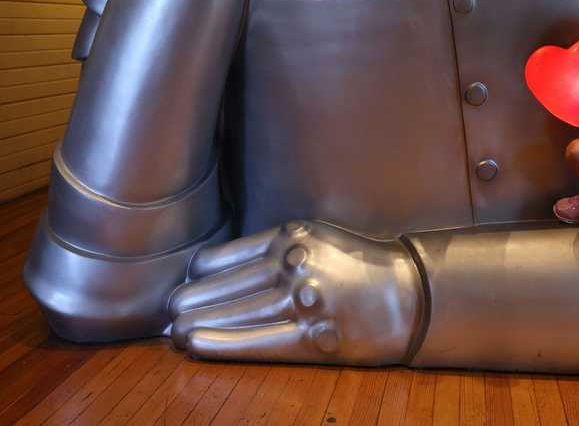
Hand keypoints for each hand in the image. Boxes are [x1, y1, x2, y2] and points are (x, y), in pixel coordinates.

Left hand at [168, 221, 423, 364]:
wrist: (410, 293)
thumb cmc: (358, 267)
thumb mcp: (315, 239)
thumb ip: (270, 249)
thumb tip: (210, 272)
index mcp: (290, 236)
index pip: (222, 257)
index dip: (196, 275)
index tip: (184, 286)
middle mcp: (292, 263)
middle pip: (219, 287)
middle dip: (186, 302)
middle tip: (167, 314)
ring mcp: (302, 299)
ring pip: (231, 314)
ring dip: (193, 324)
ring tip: (173, 333)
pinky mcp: (313, 334)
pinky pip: (254, 341)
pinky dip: (218, 341)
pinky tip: (195, 343)